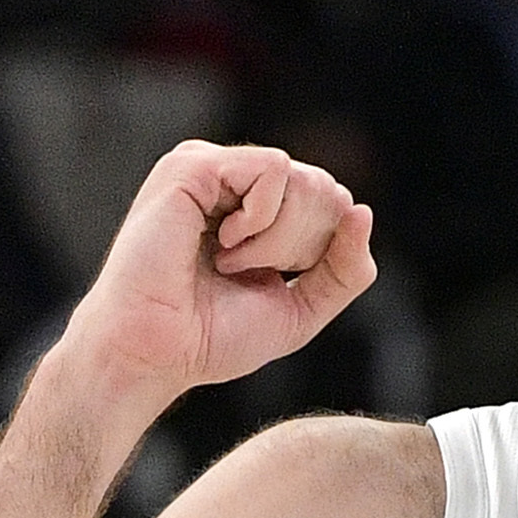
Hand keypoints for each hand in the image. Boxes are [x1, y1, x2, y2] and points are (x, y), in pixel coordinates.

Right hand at [51, 143, 378, 419]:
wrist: (154, 352)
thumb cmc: (209, 338)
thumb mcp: (301, 308)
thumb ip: (344, 269)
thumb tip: (363, 212)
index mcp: (258, 209)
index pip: (333, 205)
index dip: (319, 252)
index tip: (267, 280)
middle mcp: (236, 182)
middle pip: (324, 189)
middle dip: (299, 245)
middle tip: (239, 272)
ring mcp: (214, 169)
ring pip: (303, 179)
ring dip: (277, 238)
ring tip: (225, 260)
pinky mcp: (195, 165)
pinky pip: (274, 170)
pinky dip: (262, 219)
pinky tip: (222, 242)